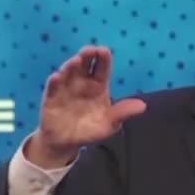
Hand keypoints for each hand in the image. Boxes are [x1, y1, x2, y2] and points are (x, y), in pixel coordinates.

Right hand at [25, 45, 146, 168]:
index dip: (103, 58)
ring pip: (68, 72)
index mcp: (98, 85)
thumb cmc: (90, 130)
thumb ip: (122, 113)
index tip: (104, 51)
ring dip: (71, 66)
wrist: (67, 143)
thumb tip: (143, 106)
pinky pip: (53, 88)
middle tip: (89, 50)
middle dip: (86, 55)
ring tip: (75, 61)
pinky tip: (57, 77)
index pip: (102, 68)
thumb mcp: (110, 124)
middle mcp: (81, 82)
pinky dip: (55, 82)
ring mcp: (66, 88)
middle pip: (84, 64)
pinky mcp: (51, 98)